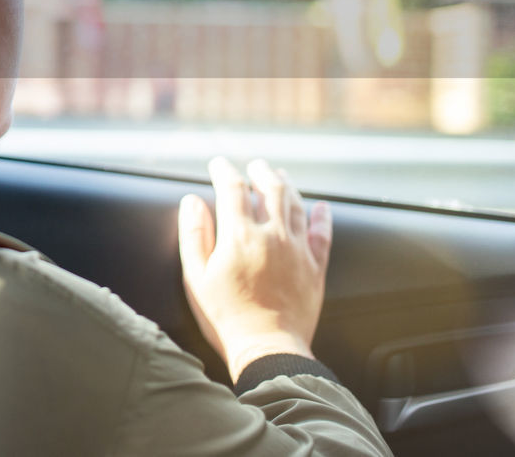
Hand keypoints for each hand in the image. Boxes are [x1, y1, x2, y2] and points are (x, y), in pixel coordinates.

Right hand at [177, 156, 332, 382]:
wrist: (268, 350)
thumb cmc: (225, 316)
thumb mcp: (196, 277)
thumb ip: (194, 235)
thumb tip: (193, 201)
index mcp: (240, 236)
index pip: (232, 188)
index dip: (224, 171)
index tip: (218, 164)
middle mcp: (273, 236)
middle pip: (270, 189)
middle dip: (261, 172)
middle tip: (255, 165)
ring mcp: (298, 251)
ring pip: (296, 206)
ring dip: (287, 186)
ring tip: (280, 176)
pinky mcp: (315, 269)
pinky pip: (322, 235)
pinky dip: (322, 217)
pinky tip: (321, 207)